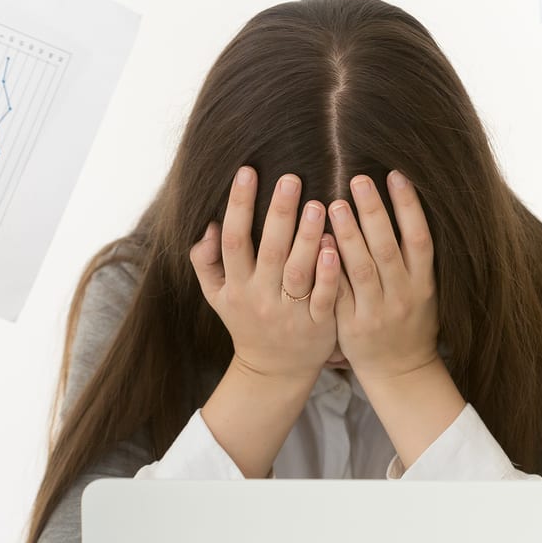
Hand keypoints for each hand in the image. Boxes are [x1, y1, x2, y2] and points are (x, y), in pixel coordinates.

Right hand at [190, 167, 339, 382]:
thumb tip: (208, 225)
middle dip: (279, 213)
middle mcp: (261, 298)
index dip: (239, 206)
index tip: (247, 171)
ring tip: (318, 204)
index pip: (234, 240)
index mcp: (237, 286)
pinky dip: (329, 273)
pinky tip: (336, 246)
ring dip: (308, 238)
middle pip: (269, 251)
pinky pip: (324, 297)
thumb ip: (205, 261)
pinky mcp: (318, 325)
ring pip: (299, 272)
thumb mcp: (217, 295)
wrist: (273, 371)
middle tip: (291, 177)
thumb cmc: (246, 321)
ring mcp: (290, 313)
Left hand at [328, 172, 465, 470]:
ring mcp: (377, 312)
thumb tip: (401, 203)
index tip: (395, 174)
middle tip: (358, 179)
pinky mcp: (352, 326)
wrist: (401, 372)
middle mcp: (403, 296)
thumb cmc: (410, 321)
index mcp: (424, 283)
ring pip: (362, 270)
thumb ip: (411, 255)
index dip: (409, 206)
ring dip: (348, 236)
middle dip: (374, 212)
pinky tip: (317, 244)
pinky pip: (338, 293)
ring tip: (335, 204)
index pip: (420, 239)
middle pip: (388, 249)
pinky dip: (328, 269)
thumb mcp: (423, 289)